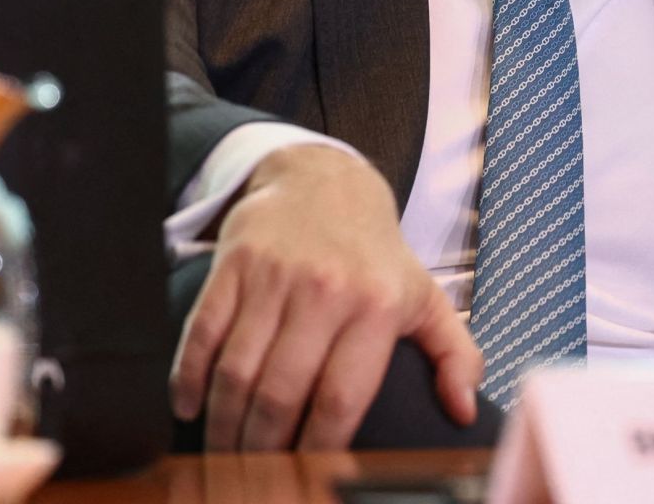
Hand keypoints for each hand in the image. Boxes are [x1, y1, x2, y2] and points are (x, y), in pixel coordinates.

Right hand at [170, 144, 482, 449]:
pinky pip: (202, 334)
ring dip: (223, 426)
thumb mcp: (426, 296)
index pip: (341, 399)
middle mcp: (325, 290)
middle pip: (281, 395)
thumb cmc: (375, 254)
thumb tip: (465, 410)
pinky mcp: (233, 265)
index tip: (305, 477)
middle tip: (254, 475)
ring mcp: (274, 277)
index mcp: (376, 306)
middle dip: (262, 450)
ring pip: (237, 372)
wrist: (325, 180)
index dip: (318, 449)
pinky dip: (188, 378)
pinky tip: (189, 407)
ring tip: (223, 454)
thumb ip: (455, 354)